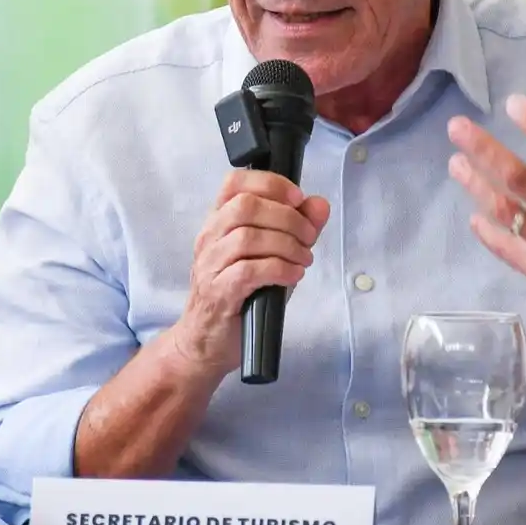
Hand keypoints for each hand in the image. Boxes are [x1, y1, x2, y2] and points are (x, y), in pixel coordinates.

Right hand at [170, 170, 329, 377]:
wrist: (206, 342)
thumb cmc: (240, 296)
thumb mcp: (271, 256)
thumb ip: (295, 228)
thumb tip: (319, 205)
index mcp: (219, 221)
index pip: (235, 182)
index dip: (270, 183)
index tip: (298, 199)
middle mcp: (210, 238)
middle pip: (245, 206)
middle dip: (287, 217)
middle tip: (308, 237)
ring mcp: (211, 265)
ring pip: (248, 237)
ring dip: (286, 245)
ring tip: (304, 259)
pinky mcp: (219, 293)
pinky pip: (249, 271)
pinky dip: (279, 269)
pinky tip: (293, 275)